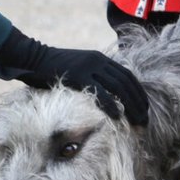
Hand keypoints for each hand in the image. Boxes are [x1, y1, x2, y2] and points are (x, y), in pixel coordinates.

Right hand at [0, 29, 148, 124]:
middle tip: (144, 119)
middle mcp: (99, 60)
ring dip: (131, 105)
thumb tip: (105, 95)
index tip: (144, 108)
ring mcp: (89, 67)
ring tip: (137, 121)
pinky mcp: (79, 76)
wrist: (34, 58)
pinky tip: (118, 116)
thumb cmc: (54, 68)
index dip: (139, 92)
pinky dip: (111, 104)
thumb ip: (92, 77)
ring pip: (118, 87)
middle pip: (127, 82)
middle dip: (139, 102)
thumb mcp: (79, 68)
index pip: (128, 75)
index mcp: (101, 58)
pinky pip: (100, 92)